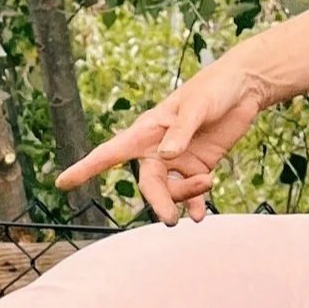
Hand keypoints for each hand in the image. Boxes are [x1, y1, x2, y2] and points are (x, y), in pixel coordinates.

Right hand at [59, 54, 274, 221]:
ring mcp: (178, 161)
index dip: (86, 168)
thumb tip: (166, 156)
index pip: (110, 153)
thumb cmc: (215, 88)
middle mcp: (157, 149)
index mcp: (147, 131)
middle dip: (159, 202)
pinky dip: (196, 206)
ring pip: (171, 192)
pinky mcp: (199, 166)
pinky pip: (191, 194)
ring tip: (208, 184)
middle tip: (170, 220)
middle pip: (148, 185)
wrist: (246, 87)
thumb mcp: (197, 106)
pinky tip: (200, 216)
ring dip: (186, 197)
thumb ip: (181, 132)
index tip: (62, 183)